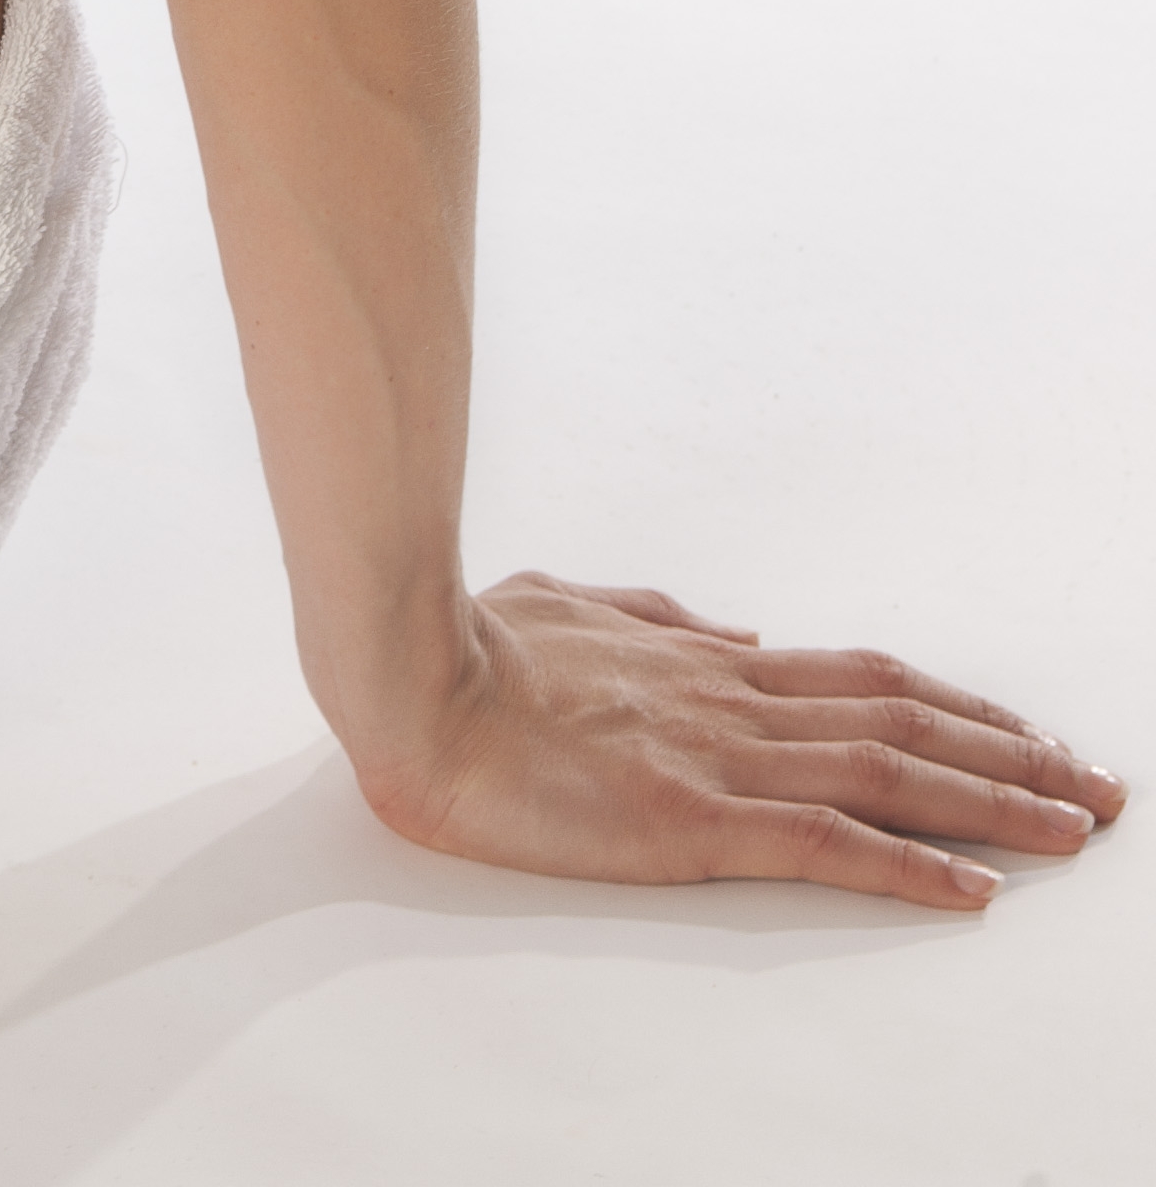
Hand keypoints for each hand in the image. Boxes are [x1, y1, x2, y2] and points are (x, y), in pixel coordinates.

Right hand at [351, 570, 1125, 907]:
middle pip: (907, 723)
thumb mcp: (567, 603)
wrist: (408, 677)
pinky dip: (911, 867)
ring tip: (1079, 828)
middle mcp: (734, 701)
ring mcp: (721, 759)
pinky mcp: (694, 821)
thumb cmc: (466, 647)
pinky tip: (974, 890)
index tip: (1023, 728)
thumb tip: (725, 628)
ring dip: (998, 804)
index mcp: (705, 661)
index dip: (954, 704)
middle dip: (1014, 756)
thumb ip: (651, 615)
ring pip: (892, 775)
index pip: (863, 679)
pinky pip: (828, 846)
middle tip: (1100, 784)